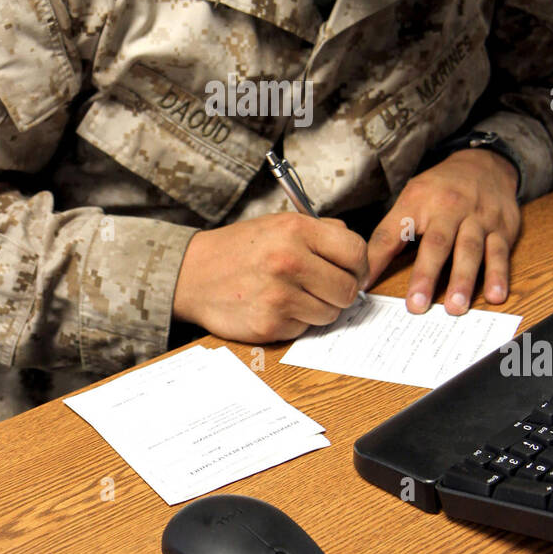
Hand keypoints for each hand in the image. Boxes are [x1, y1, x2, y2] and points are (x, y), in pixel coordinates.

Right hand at [172, 213, 368, 343]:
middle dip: (341, 291)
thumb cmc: (239, 249)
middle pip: (348, 289)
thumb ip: (321, 233)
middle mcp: (289, 261)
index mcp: (295, 230)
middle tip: (325, 287)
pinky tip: (276, 307)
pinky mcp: (270, 325)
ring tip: (294, 295)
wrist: (192, 274)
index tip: (353, 272)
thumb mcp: (279, 224)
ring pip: (330, 314)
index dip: (359, 265)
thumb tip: (358, 256)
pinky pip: (305, 329)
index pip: (355, 251)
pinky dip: (296, 321)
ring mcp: (279, 296)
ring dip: (319, 308)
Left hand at [365, 149, 520, 313]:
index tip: (364, 284)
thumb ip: (392, 233)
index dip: (377, 259)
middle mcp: (449, 208)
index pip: (392, 233)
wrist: (484, 164)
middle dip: (426, 275)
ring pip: (470, 249)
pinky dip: (499, 275)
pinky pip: (500, 252)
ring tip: (455, 307)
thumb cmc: (440, 189)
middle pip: (436, 243)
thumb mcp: (411, 199)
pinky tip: (496, 295)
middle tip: (417, 305)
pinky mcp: (501, 228)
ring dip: (462, 280)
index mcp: (418, 202)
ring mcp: (477, 218)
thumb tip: (366, 271)